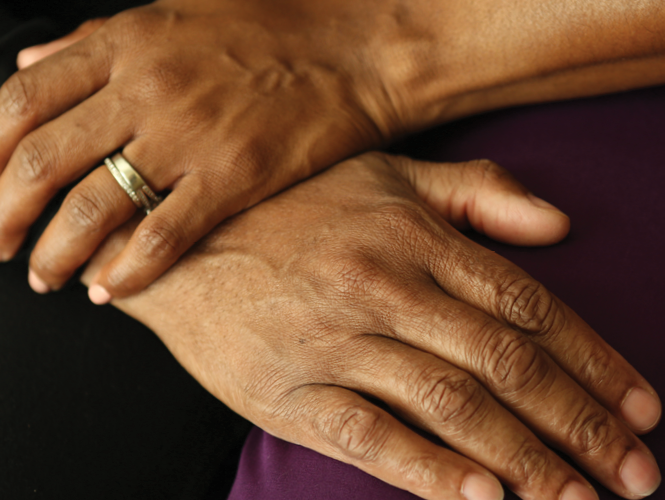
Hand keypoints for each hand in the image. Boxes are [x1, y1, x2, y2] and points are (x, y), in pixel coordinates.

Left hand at [2, 0, 419, 302]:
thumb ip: (96, 41)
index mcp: (127, 44)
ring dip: (57, 252)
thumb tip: (31, 62)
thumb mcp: (172, 13)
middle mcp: (146, 89)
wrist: (354, 50)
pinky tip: (110, 290)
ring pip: (95, 205)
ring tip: (46, 277)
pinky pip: (164, 234)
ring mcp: (189, 135)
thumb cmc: (272, 28)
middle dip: (6, 214)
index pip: (23, 99)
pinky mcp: (233, 176)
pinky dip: (129, 270)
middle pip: (43, 160)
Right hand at [82, 152, 660, 499]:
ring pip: (451, 406)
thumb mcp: (385, 175)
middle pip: (504, 364)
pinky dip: (432, 472)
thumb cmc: (291, 207)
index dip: (594, 360)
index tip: (642, 407)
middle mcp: (384, 287)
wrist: (181, 242)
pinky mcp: (288, 391)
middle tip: (637, 474)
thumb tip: (558, 227)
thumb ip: (474, 193)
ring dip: (527, 461)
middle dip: (581, 424)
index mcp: (414, 237)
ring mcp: (335, 341)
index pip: (527, 305)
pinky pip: (370, 435)